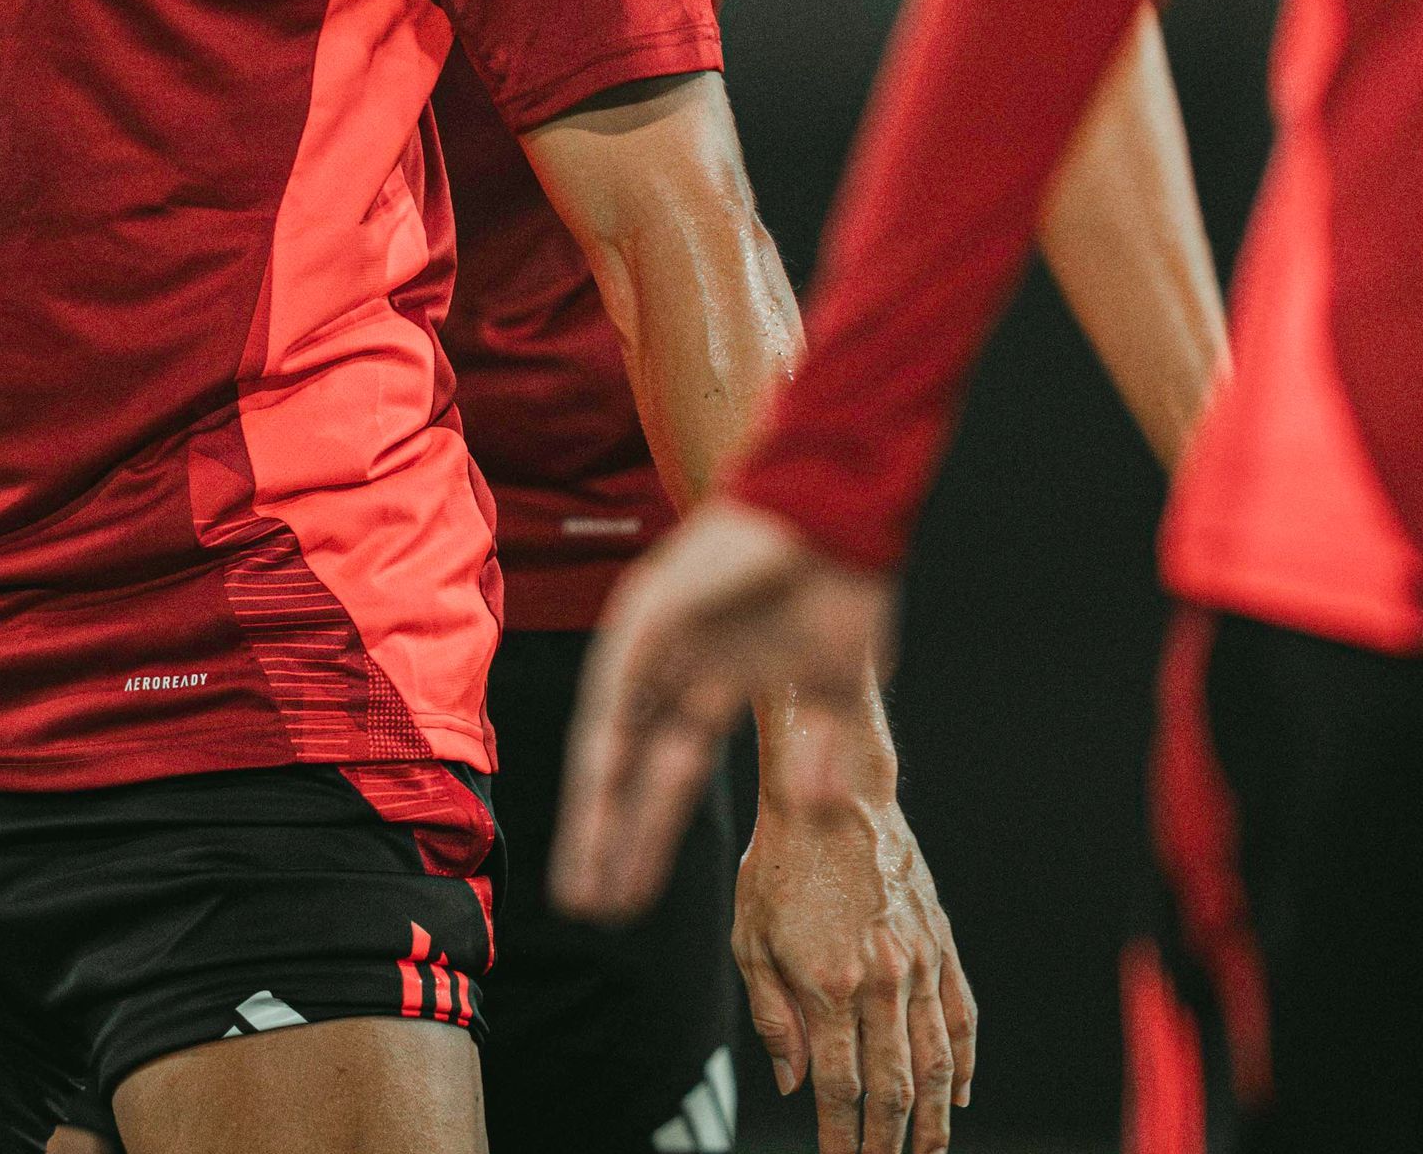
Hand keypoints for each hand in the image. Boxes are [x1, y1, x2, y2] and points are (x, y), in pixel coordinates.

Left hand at [556, 498, 895, 920]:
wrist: (837, 511)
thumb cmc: (842, 586)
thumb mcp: (834, 688)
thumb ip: (823, 751)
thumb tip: (815, 812)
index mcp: (714, 688)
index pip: (668, 780)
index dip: (647, 840)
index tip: (627, 900)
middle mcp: (674, 671)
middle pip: (629, 774)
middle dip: (612, 843)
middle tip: (590, 909)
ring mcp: (656, 644)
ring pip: (610, 743)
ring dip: (595, 812)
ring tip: (581, 880)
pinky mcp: (649, 614)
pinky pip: (612, 693)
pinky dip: (601, 747)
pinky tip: (592, 799)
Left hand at [733, 770, 974, 1153]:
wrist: (833, 796)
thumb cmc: (779, 865)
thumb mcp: (751, 941)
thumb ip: (774, 1018)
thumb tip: (795, 1084)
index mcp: (828, 987)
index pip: (841, 1089)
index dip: (843, 1139)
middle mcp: (881, 982)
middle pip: (893, 1089)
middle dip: (889, 1143)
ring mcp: (918, 965)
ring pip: (936, 1062)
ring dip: (933, 1120)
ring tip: (930, 1153)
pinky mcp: (941, 944)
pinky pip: (962, 1015)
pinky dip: (965, 1061)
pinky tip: (959, 1095)